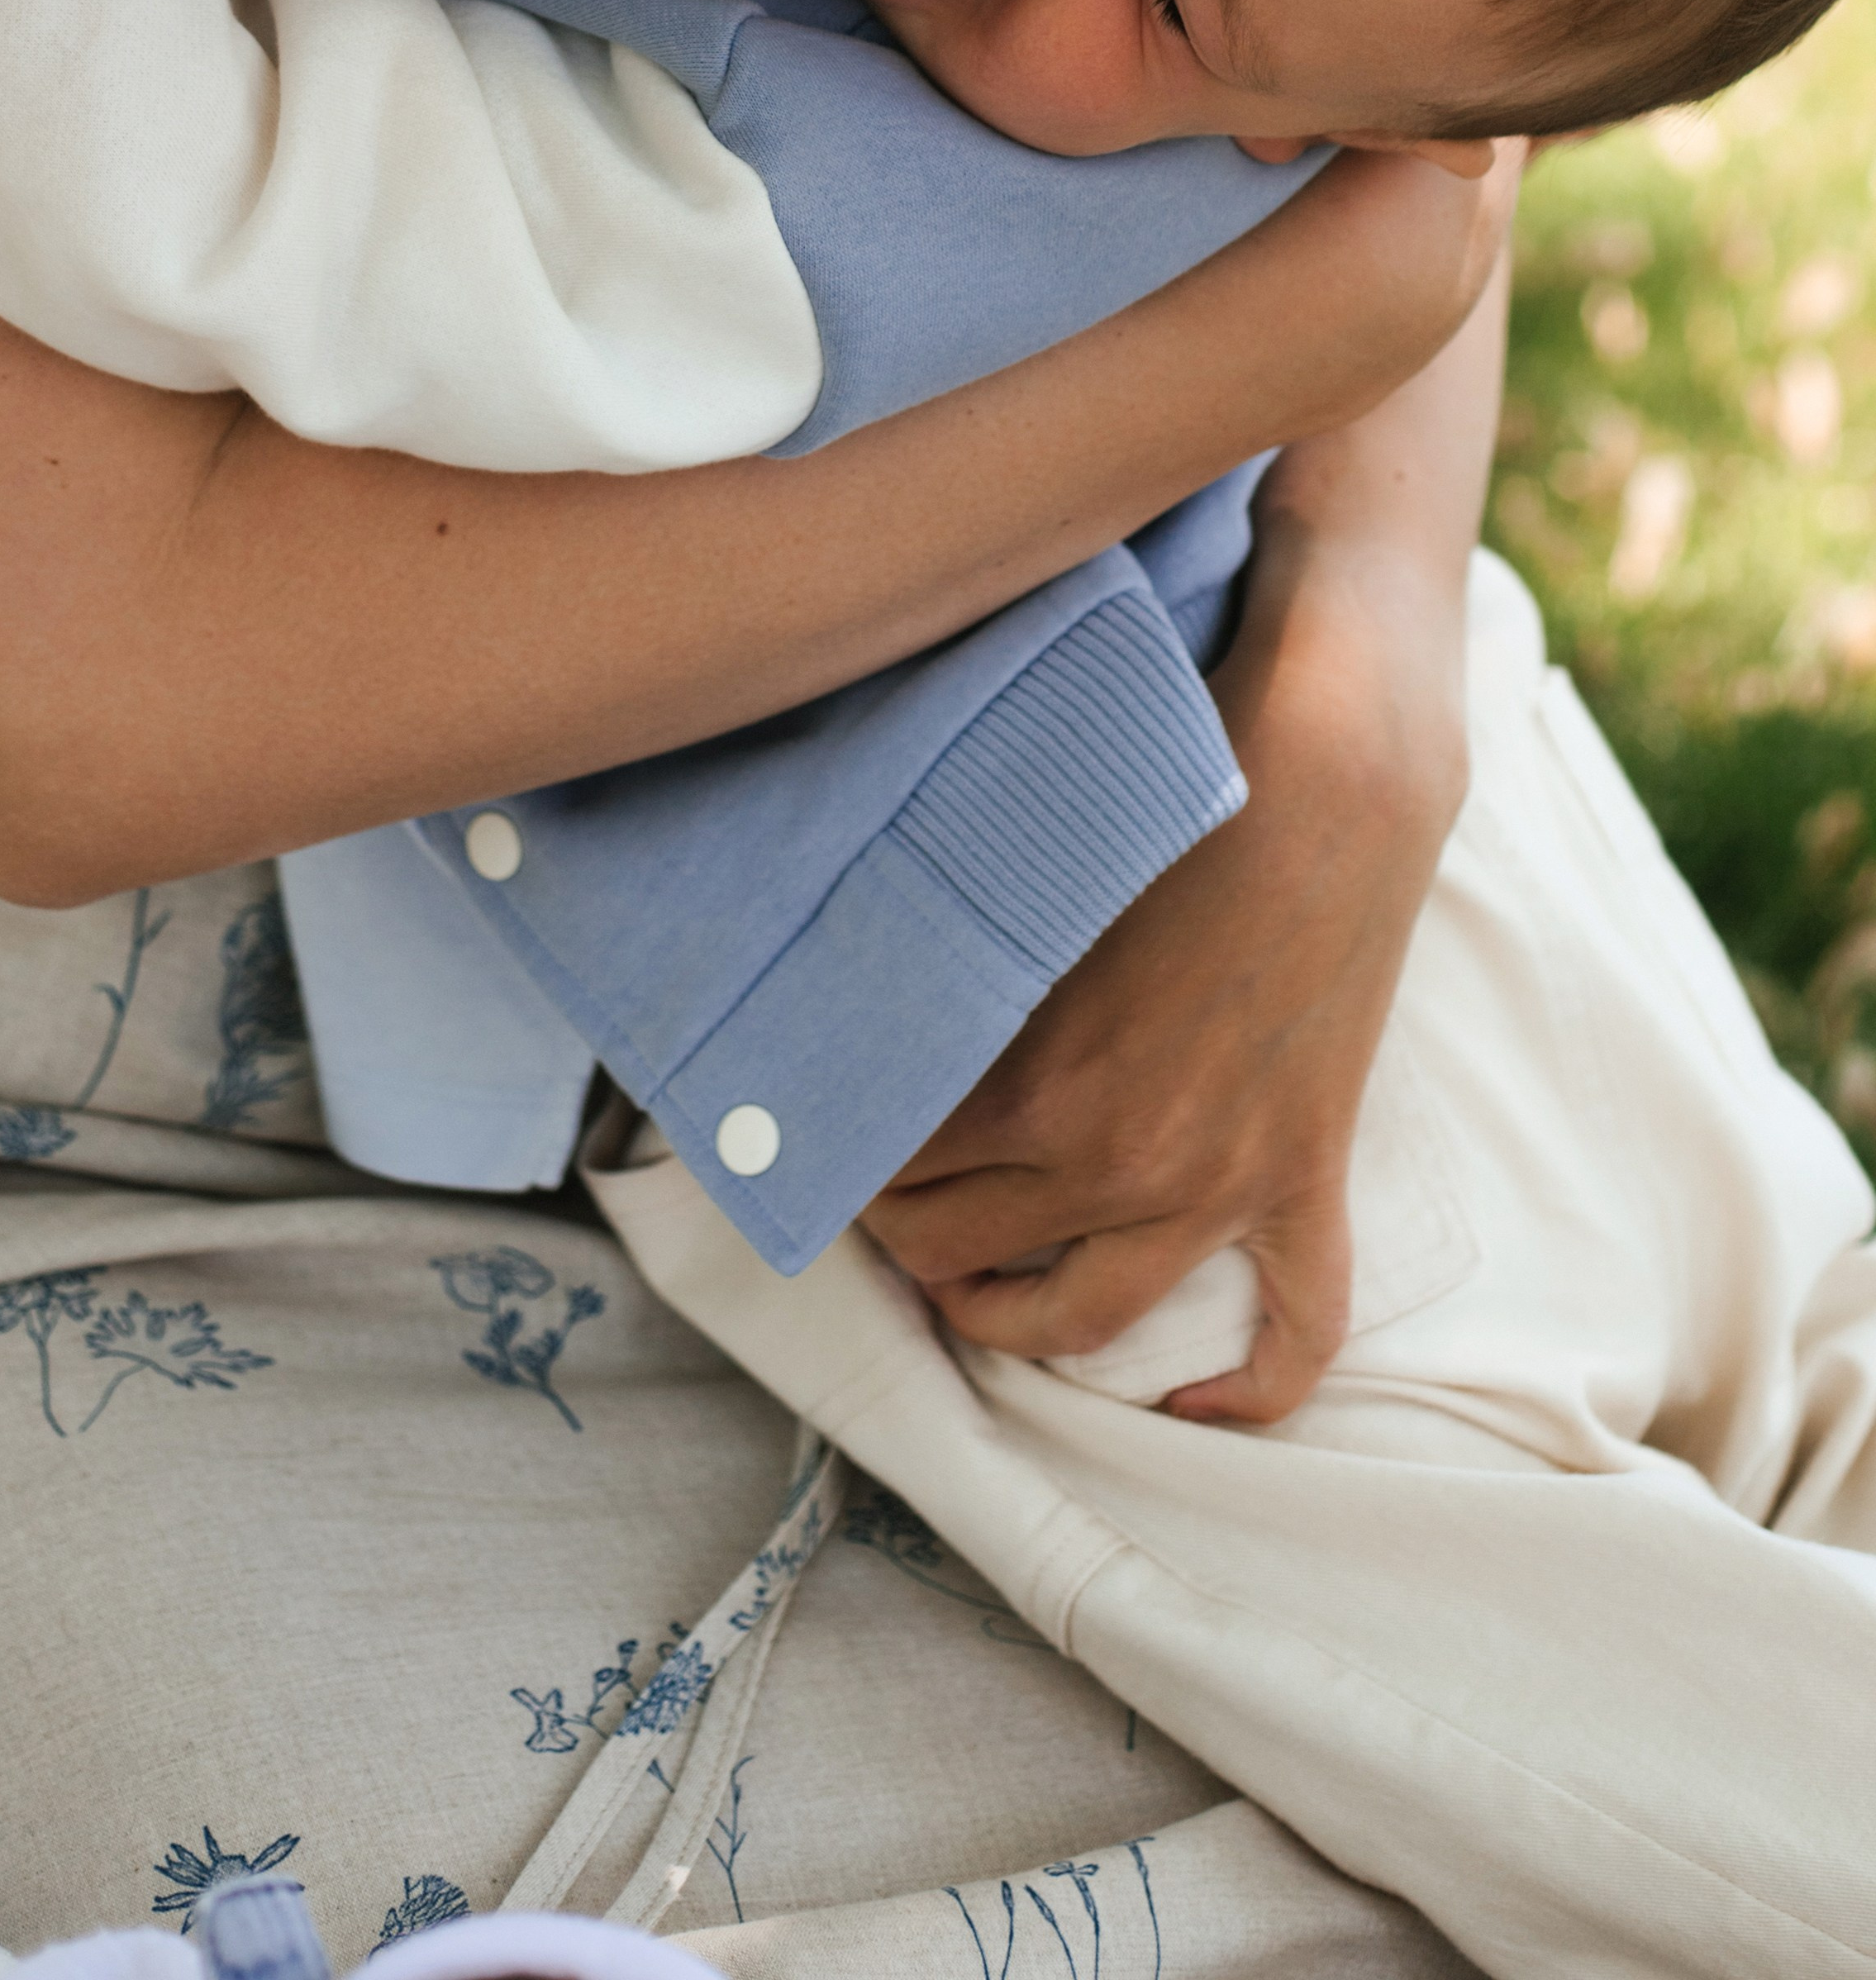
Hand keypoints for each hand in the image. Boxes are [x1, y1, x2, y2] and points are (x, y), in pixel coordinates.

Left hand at [861, 244, 1515, 1420]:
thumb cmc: (1168, 780)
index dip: (848, 1165)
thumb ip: (954, 955)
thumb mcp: (1029, 873)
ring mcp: (1224, 1176)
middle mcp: (1123, 1158)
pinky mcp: (1307, 1167)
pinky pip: (1292, 1325)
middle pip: (965, 1255)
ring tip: (973, 1295)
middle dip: (908, 1237)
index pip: (897, 1175)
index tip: (828, 1136)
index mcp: (1036, 1084)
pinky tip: (1193, 1410)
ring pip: (1091, 1316)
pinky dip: (1248, 1388)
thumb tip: (862, 986)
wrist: (1339, 758)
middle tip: (884, 1194)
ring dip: (1017, 1324)